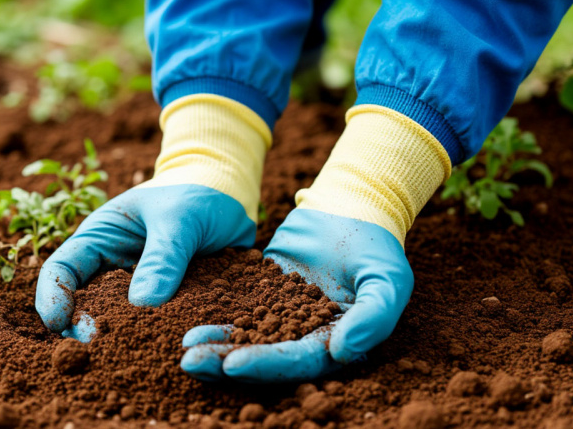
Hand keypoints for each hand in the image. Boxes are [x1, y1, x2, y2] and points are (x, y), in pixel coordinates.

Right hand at [35, 184, 255, 335]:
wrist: (234, 199)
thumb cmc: (199, 196)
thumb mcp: (180, 220)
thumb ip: (164, 258)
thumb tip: (142, 306)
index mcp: (100, 237)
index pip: (61, 269)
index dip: (53, 297)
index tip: (60, 323)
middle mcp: (112, 267)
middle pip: (82, 305)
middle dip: (83, 328)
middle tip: (94, 351)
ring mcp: (138, 289)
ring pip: (116, 322)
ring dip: (117, 340)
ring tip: (124, 360)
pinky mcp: (164, 305)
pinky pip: (151, 328)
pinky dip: (151, 341)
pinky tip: (160, 355)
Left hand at [180, 209, 412, 381]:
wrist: (352, 209)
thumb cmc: (377, 246)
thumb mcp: (388, 279)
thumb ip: (374, 317)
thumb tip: (342, 352)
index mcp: (336, 342)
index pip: (300, 360)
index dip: (268, 364)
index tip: (234, 364)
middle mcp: (305, 336)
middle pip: (264, 355)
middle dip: (228, 360)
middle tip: (191, 362)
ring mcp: (281, 316)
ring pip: (245, 336)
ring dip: (216, 345)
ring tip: (185, 348)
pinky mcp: (262, 294)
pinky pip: (235, 308)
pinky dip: (214, 317)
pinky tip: (188, 321)